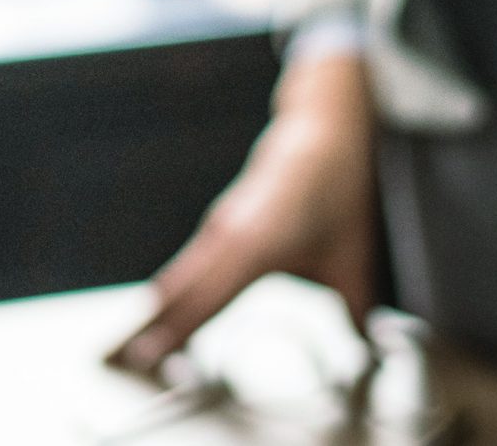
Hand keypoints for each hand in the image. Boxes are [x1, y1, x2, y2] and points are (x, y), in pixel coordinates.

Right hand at [110, 51, 378, 373]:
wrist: (320, 136)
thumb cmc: (333, 190)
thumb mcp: (353, 255)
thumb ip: (356, 307)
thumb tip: (372, 347)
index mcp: (254, 244)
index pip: (205, 299)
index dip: (175, 331)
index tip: (149, 357)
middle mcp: (225, 235)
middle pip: (176, 290)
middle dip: (149, 327)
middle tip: (124, 361)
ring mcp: (217, 228)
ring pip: (178, 277)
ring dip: (155, 311)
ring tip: (133, 347)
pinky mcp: (218, 226)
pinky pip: (187, 265)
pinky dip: (170, 292)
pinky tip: (161, 311)